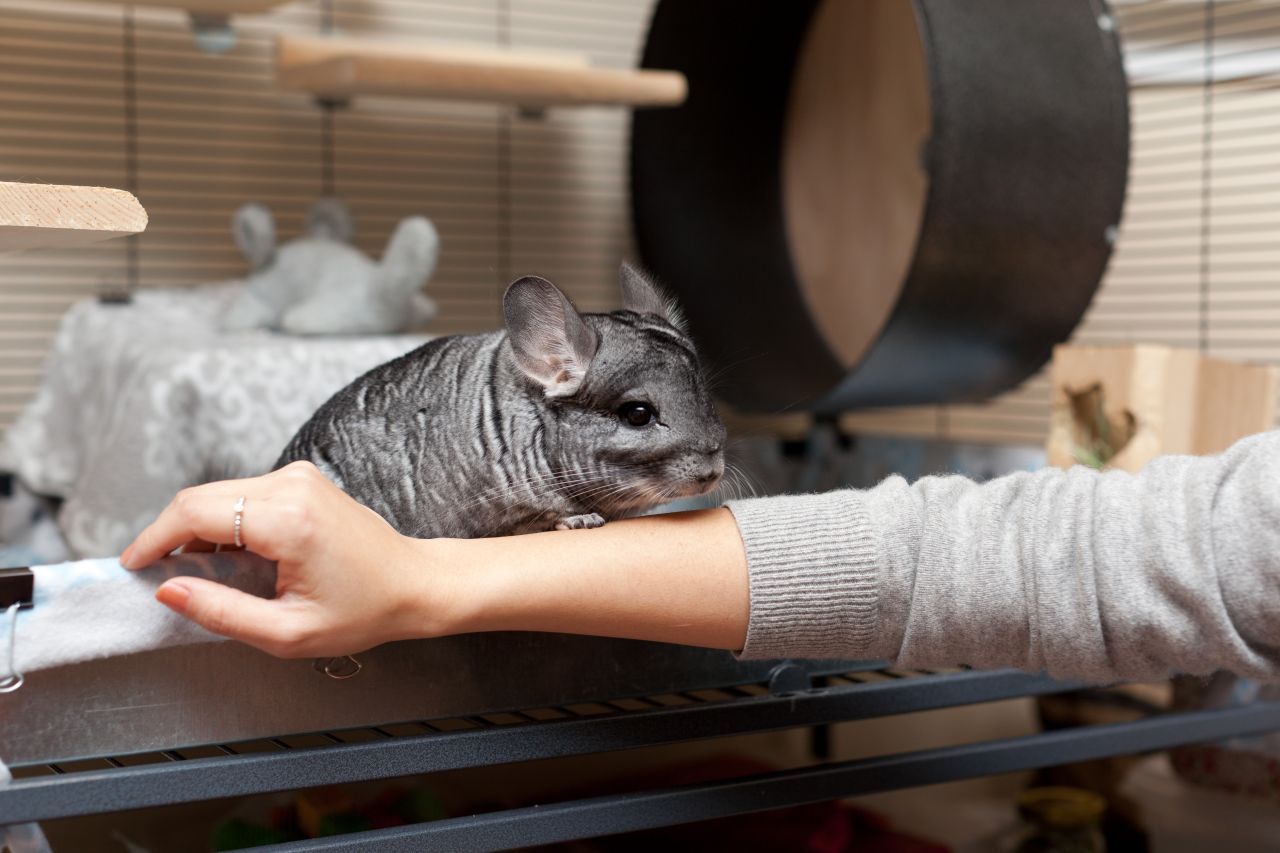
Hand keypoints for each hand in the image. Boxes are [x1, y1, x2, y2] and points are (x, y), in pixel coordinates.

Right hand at [121, 461, 450, 657]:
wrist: (414, 584)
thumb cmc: (364, 611)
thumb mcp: (288, 632)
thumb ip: (221, 613)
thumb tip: (168, 590)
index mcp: (289, 520)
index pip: (195, 513)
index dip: (154, 538)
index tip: (133, 565)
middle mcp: (292, 485)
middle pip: (201, 498)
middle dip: (170, 535)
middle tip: (159, 576)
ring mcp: (299, 476)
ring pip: (219, 494)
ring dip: (198, 530)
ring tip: (201, 575)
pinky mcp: (302, 480)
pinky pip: (243, 494)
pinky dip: (224, 522)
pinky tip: (229, 559)